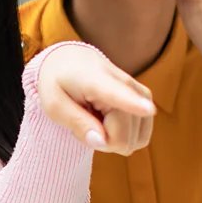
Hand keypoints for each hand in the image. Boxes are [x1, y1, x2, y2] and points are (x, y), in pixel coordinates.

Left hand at [37, 44, 155, 153]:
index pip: (118, 94)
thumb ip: (76, 123)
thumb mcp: (53, 105)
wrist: (69, 60)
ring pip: (135, 139)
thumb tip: (102, 142)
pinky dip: (123, 137)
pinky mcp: (146, 100)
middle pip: (124, 136)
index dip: (134, 105)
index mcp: (95, 80)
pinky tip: (107, 122)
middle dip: (102, 142)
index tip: (148, 109)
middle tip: (81, 123)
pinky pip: (141, 137)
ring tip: (93, 120)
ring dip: (112, 140)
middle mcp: (125, 84)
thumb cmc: (58, 83)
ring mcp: (140, 92)